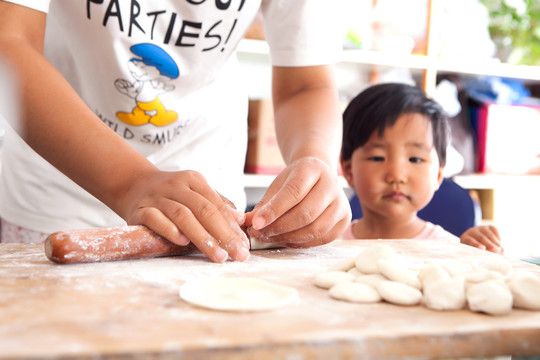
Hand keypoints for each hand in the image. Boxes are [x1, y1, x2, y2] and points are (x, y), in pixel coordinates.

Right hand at [121, 169, 249, 262]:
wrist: (133, 185)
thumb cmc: (172, 195)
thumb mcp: (194, 193)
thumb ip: (217, 205)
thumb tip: (240, 220)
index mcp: (193, 180)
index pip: (217, 204)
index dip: (232, 225)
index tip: (244, 245)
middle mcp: (176, 186)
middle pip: (204, 210)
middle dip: (224, 235)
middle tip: (238, 254)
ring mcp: (157, 197)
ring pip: (183, 215)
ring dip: (202, 237)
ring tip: (218, 255)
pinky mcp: (140, 210)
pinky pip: (156, 219)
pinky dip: (170, 230)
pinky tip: (183, 242)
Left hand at [246, 157, 350, 247]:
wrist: (318, 175)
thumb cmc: (294, 180)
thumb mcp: (277, 185)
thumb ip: (264, 204)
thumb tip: (246, 222)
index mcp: (313, 168)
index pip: (294, 192)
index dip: (274, 210)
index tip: (256, 222)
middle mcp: (332, 184)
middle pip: (306, 213)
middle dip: (279, 227)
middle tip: (260, 233)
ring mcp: (341, 203)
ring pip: (315, 229)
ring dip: (289, 237)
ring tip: (270, 237)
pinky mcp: (344, 220)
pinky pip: (322, 238)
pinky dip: (301, 243)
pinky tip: (286, 239)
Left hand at [460, 225, 502, 253]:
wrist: (480, 241)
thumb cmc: (476, 250)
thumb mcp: (474, 253)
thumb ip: (478, 254)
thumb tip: (487, 259)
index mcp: (465, 238)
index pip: (470, 241)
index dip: (476, 244)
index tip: (482, 248)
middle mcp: (472, 231)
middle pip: (481, 238)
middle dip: (490, 244)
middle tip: (496, 250)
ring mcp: (481, 228)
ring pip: (489, 235)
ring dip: (496, 243)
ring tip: (501, 250)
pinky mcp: (489, 226)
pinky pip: (495, 231)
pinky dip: (498, 238)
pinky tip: (500, 246)